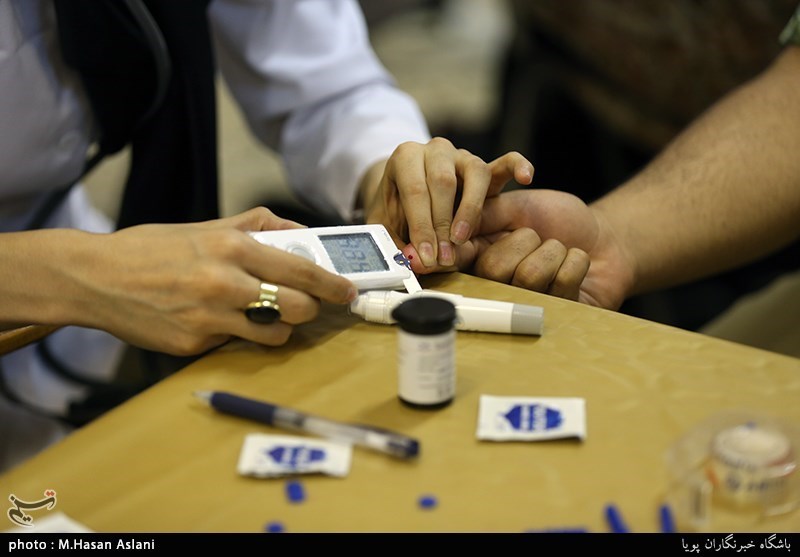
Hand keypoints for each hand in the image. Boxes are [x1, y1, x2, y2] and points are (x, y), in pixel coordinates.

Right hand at [53, 207, 357, 354]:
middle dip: (309, 310)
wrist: (96, 277)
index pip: (302, 272)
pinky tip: (216, 321)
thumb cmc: (153, 248)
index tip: (348, 292)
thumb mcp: (207, 227)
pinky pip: (235, 345)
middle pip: (298, 309)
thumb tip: (300, 233)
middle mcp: (226, 284)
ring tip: (260, 315)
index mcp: (233, 248)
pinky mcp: (194, 344)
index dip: (333, 285)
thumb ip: (258, 226)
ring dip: (278, 328)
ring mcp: (210, 318)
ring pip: (274, 335)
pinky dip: (236, 335)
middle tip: (304, 306)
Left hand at [363, 137, 532, 269]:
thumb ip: (397, 244)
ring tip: (462, 237)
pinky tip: (526, 178)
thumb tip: (412, 261)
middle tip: (443, 256)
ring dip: (470, 209)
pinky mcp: (485, 166)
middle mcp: (435, 150)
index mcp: (406, 158)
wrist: (407, 193)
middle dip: (442, 225)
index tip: (426, 256)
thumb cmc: (399, 210)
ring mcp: (462, 156)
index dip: (421, 227)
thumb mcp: (388, 227)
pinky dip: (517, 166)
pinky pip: (505, 162)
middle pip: (442, 182)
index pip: (415, 191)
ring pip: (475, 172)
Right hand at [407, 189, 630, 308]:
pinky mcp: (555, 315)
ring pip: (530, 276)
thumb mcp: (518, 205)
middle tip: (536, 237)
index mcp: (480, 255)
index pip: (458, 259)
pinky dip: (576, 263)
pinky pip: (561, 284)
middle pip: (494, 269)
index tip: (447, 252)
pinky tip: (576, 265)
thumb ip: (484, 212)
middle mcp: (497, 284)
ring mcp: (525, 303)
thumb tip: (450, 227)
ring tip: (558, 250)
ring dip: (554, 251)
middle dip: (525, 241)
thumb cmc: (558, 219)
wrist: (605, 238)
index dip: (456, 254)